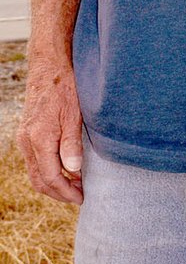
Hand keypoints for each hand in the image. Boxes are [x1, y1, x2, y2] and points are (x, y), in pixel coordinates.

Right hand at [17, 59, 83, 203]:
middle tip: (79, 196)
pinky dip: (47, 171)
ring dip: (53, 183)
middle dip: (58, 193)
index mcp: (39, 139)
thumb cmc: (64, 86)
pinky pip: (34, 161)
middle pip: (39, 180)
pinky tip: (64, 168)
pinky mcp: (27, 133)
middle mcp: (27, 142)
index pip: (50, 178)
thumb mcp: (74, 114)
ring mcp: (24, 138)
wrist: (49, 65)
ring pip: (35, 172)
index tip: (81, 197)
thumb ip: (72, 143)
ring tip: (74, 184)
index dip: (65, 192)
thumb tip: (73, 170)